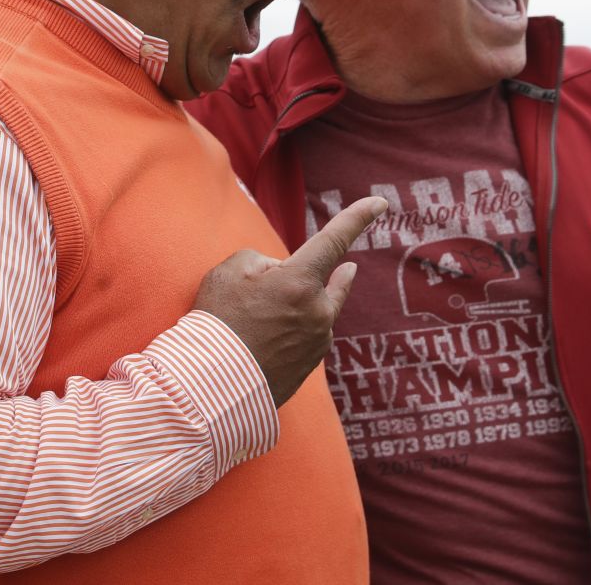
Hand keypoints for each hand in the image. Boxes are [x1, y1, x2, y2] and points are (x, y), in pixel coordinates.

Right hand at [193, 197, 385, 406]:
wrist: (210, 387)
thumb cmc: (217, 323)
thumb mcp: (230, 271)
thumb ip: (264, 260)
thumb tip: (283, 271)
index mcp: (300, 282)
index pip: (334, 239)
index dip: (358, 217)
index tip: (380, 203)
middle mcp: (318, 311)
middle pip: (324, 279)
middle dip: (301, 280)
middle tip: (265, 295)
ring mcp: (318, 341)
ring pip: (313, 309)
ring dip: (291, 308)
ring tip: (251, 326)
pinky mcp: (311, 364)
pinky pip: (306, 334)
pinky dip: (287, 332)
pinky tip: (260, 344)